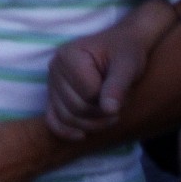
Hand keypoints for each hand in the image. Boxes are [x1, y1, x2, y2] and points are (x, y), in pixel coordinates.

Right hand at [43, 0, 174, 141]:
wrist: (121, 46)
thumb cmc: (126, 52)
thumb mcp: (128, 65)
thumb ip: (118, 86)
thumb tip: (110, 110)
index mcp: (69, 55)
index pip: (88, 93)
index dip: (109, 99)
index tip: (124, 92)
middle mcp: (54, 67)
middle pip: (75, 108)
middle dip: (101, 115)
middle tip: (120, 108)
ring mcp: (52, 82)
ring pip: (66, 117)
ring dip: (92, 124)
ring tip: (110, 116)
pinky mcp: (54, 95)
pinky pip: (53, 119)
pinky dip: (65, 131)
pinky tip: (82, 136)